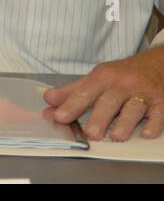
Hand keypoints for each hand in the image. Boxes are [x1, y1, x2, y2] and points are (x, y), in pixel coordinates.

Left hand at [44, 48, 163, 140]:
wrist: (158, 63)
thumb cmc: (123, 74)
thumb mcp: (98, 77)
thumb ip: (73, 91)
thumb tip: (48, 99)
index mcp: (103, 78)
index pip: (84, 92)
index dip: (71, 105)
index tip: (59, 117)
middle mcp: (122, 85)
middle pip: (109, 102)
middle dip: (99, 118)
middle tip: (90, 134)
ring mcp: (143, 93)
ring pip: (134, 108)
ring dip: (126, 123)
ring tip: (117, 137)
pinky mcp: (161, 101)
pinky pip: (159, 113)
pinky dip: (154, 124)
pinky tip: (147, 133)